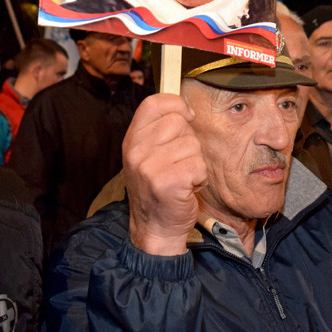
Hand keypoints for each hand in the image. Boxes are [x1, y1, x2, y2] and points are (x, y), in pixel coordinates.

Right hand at [123, 94, 207, 255]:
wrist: (155, 228)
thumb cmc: (158, 189)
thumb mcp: (147, 156)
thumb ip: (160, 131)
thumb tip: (186, 109)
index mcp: (131, 140)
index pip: (153, 104)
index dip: (175, 104)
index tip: (187, 115)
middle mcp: (137, 151)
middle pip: (179, 122)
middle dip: (188, 142)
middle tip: (179, 163)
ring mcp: (150, 167)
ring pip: (193, 144)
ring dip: (195, 162)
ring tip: (182, 177)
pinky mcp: (169, 182)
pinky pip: (199, 165)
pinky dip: (200, 178)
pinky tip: (187, 188)